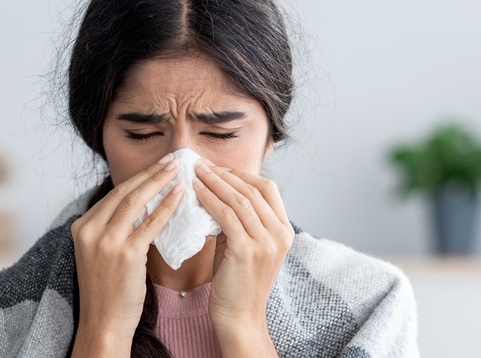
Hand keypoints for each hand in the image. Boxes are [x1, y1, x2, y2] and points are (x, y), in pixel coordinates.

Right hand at [70, 154, 182, 352]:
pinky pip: (150, 223)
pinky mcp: (125, 254)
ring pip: (135, 201)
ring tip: (177, 170)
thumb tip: (143, 205)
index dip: (138, 178)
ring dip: (159, 182)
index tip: (157, 166)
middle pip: (124, 192)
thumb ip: (115, 228)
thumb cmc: (108, 290)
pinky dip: (166, 207)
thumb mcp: (101, 252)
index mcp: (82, 226)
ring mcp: (105, 241)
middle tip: (171, 160)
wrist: (103, 322)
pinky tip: (180, 196)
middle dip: (150, 173)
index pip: (114, 194)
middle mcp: (89, 230)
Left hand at [193, 162, 293, 333]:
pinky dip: (210, 199)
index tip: (219, 168)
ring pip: (240, 199)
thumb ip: (239, 221)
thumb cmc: (238, 281)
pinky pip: (227, 216)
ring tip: (197, 172)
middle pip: (254, 190)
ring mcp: (266, 242)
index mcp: (284, 231)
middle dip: (226, 174)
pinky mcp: (247, 251)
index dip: (243, 175)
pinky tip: (196, 192)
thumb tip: (217, 193)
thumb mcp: (245, 245)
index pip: (268, 189)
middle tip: (203, 164)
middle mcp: (280, 234)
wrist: (239, 316)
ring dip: (216, 182)